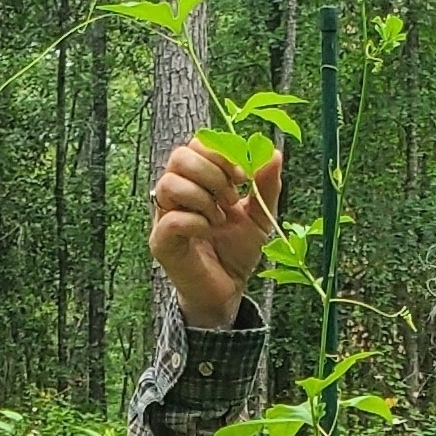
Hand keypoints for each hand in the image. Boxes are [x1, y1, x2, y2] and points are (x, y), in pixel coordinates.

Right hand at [148, 137, 282, 327]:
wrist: (228, 290)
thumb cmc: (237, 250)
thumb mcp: (260, 215)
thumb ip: (266, 185)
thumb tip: (274, 153)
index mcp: (197, 180)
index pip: (196, 145)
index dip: (220, 153)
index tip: (241, 177)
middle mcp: (176, 194)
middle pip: (179, 157)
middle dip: (211, 173)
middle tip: (230, 198)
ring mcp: (164, 216)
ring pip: (169, 184)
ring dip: (202, 198)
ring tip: (219, 219)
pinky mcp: (161, 242)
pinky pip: (171, 220)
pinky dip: (196, 222)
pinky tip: (209, 232)